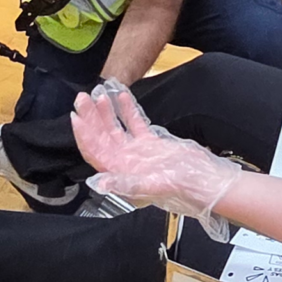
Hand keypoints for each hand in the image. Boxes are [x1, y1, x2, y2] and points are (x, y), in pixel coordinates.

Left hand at [70, 82, 239, 238]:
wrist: (204, 181)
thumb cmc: (180, 188)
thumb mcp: (151, 186)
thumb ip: (124, 184)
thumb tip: (98, 182)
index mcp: (120, 173)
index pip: (94, 152)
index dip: (84, 135)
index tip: (76, 116)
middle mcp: (124, 163)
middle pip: (102, 137)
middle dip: (91, 117)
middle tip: (83, 98)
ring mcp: (137, 152)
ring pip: (116, 128)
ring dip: (106, 112)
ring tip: (99, 93)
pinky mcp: (151, 144)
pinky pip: (134, 124)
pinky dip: (127, 110)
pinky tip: (122, 96)